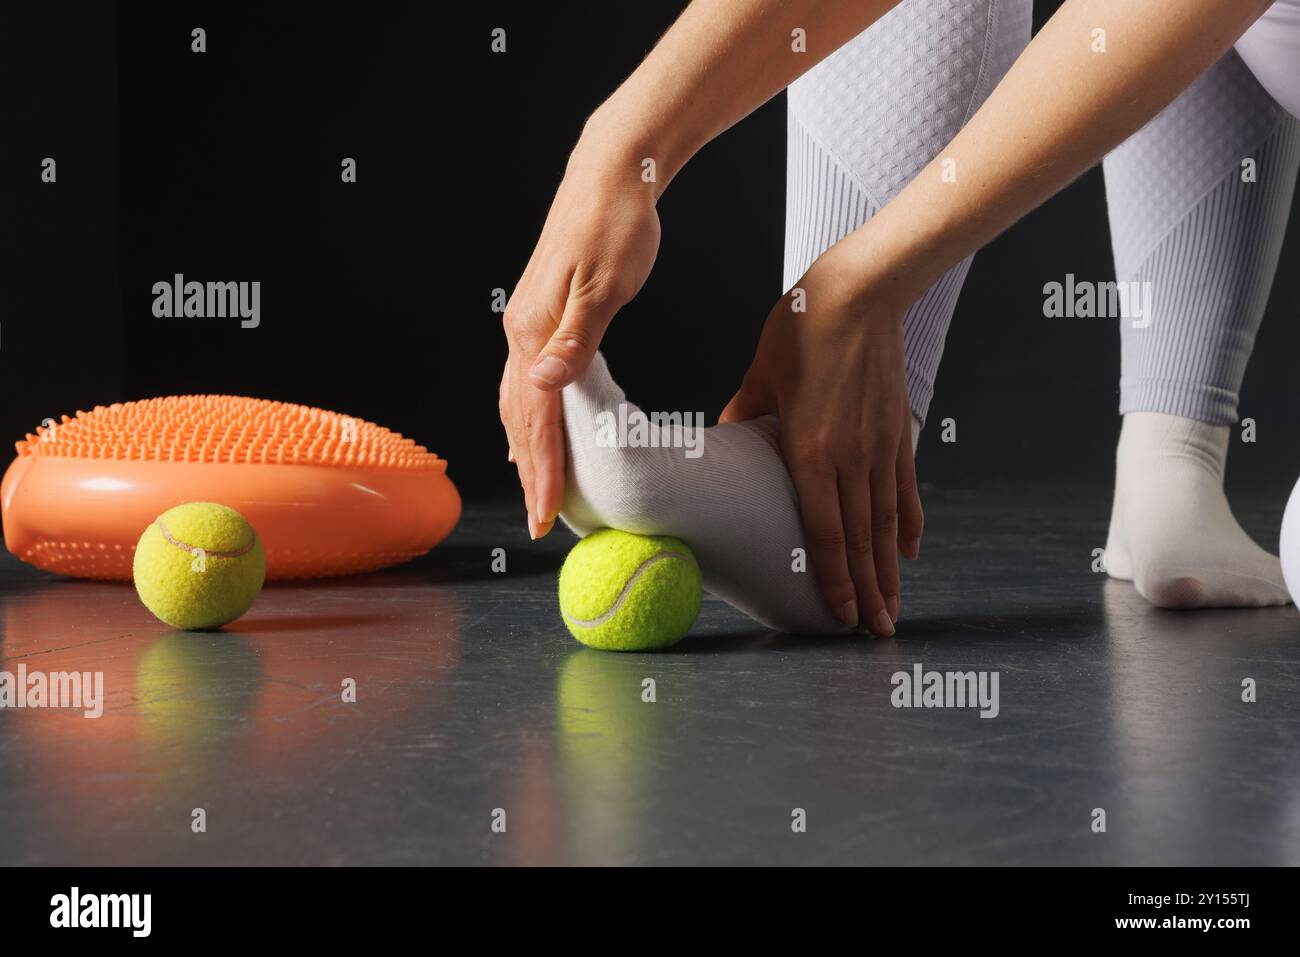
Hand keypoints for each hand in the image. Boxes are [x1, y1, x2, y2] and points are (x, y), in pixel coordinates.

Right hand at [500, 131, 660, 537]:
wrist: (611, 175)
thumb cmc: (617, 225)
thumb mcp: (605, 285)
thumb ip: (577, 341)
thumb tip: (543, 386)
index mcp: (534, 332)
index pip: (536, 420)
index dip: (542, 473)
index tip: (545, 518)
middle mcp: (521, 333)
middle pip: (518, 420)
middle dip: (529, 475)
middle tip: (541, 523)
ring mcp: (526, 325)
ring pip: (516, 404)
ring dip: (525, 450)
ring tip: (535, 490)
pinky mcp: (539, 316)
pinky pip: (525, 384)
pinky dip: (529, 418)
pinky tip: (538, 429)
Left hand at [720, 252, 922, 635]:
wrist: (861, 290)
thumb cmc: (801, 328)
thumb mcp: (757, 375)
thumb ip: (742, 416)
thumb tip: (722, 444)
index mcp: (810, 449)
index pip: (824, 530)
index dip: (834, 578)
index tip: (840, 615)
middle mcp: (851, 457)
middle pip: (862, 539)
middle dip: (868, 592)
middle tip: (874, 634)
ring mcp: (880, 446)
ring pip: (887, 523)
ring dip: (890, 572)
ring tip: (893, 610)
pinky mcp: (898, 431)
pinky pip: (906, 488)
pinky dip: (910, 522)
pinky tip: (911, 551)